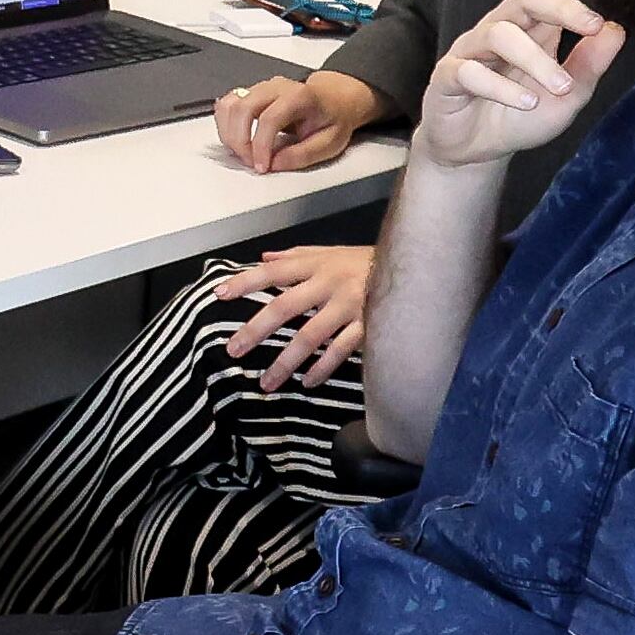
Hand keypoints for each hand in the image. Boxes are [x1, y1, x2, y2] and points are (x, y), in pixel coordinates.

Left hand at [214, 244, 372, 390]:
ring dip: (285, 361)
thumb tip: (264, 257)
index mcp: (316, 265)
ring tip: (266, 383)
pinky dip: (323, 367)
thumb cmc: (366, 262)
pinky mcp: (369, 325)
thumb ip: (297, 256)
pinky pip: (341, 350)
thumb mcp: (331, 252)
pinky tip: (308, 382)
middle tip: (233, 349)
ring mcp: (349, 306)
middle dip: (256, 330)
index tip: (220, 295)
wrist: (414, 266)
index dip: (246, 282)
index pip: (274, 272)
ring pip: (310, 336)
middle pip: (285, 307)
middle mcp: (329, 284)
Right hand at [218, 68, 374, 173]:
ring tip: (243, 153)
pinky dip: (225, 125)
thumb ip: (302, 155)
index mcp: (300, 96)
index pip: (269, 118)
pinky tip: (236, 140)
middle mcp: (277, 87)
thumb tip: (274, 164)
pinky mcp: (251, 93)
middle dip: (240, 141)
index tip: (263, 166)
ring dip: (229, 134)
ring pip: (230, 105)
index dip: (261, 146)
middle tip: (250, 161)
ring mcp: (261, 88)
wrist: (335, 99)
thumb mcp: (329, 143)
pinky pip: (226, 105)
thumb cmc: (333, 118)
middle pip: (242, 108)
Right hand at [411, 0, 624, 175]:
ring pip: (500, 34)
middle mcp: (500, 29)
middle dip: (561, 6)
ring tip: (561, 87)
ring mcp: (471, 51)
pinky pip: (470, 71)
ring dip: (536, 60)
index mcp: (532, 29)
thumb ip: (590, 65)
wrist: (475, 153)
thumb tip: (617, 30)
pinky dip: (502, 87)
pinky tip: (526, 103)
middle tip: (593, 25)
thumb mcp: (568, 97)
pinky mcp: (447, 77)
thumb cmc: (521, 117)